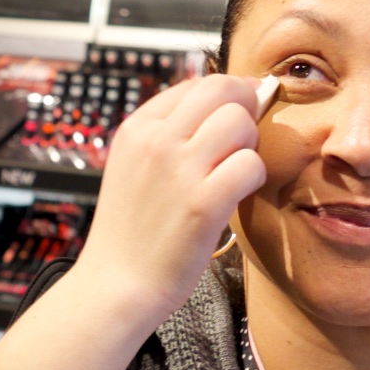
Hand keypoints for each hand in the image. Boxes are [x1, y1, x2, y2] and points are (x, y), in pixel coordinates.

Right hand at [65, 73, 272, 333]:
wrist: (116, 284)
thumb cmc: (132, 231)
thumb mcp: (133, 166)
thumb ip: (167, 134)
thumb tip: (224, 102)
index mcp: (137, 128)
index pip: (197, 85)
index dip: (227, 95)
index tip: (238, 112)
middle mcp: (156, 141)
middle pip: (223, 91)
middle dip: (244, 110)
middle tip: (241, 142)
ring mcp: (179, 171)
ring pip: (240, 122)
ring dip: (249, 145)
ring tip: (233, 172)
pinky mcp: (203, 203)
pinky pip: (250, 164)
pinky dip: (253, 178)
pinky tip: (236, 195)